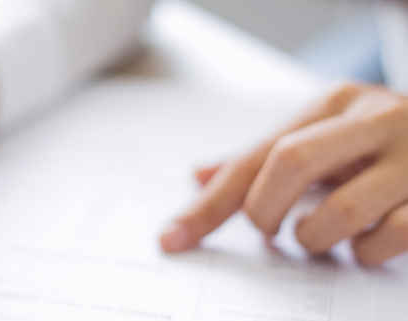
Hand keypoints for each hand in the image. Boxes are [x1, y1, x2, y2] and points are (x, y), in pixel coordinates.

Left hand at [160, 82, 407, 264]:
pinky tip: (364, 245)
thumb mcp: (324, 141)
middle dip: (266, 211)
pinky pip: (391, 238)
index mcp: (336, 103)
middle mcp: (377, 118)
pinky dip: (365, 253)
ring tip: (317, 237)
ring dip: (315, 239)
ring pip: (341, 210)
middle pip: (290, 163)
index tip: (174, 239)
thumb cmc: (382, 147)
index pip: (256, 155)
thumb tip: (195, 179)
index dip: (211, 203)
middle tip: (270, 231)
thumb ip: (262, 161)